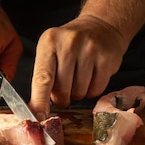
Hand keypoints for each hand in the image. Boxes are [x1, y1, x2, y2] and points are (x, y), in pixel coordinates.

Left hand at [28, 0, 144, 119]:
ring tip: (80, 76)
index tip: (39, 118)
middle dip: (62, 96)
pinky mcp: (107, 58)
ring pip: (79, 92)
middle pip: (62, 90)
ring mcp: (90, 49)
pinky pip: (96, 90)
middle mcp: (70, 43)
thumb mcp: (51, 51)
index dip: (40, 101)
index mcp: (50, 41)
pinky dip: (92, 90)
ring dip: (78, 93)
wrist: (101, 26)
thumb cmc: (71, 44)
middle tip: (65, 87)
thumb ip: (43, 77)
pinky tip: (92, 76)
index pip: (42, 78)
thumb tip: (37, 110)